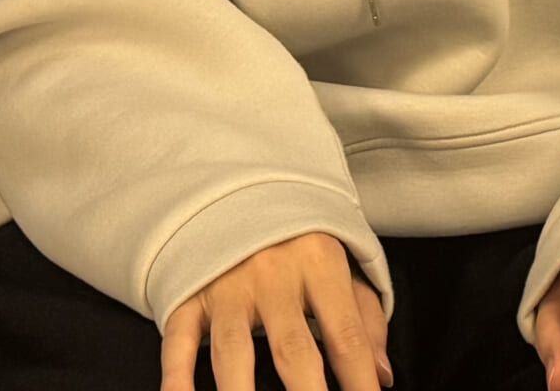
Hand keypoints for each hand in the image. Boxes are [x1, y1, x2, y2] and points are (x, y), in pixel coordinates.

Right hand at [159, 231, 390, 390]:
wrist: (238, 188)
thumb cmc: (299, 240)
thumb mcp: (341, 265)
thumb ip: (365, 319)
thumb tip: (383, 376)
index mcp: (319, 263)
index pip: (345, 333)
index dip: (359, 378)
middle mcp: (273, 274)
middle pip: (292, 348)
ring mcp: (227, 286)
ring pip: (233, 351)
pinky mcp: (188, 295)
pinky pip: (179, 341)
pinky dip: (177, 377)